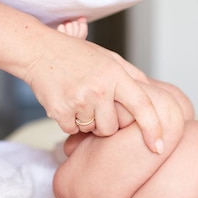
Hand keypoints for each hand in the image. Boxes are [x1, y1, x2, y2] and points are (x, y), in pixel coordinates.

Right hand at [24, 32, 164, 152]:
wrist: (39, 50)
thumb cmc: (77, 55)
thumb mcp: (110, 58)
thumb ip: (132, 76)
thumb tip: (154, 94)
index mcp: (115, 75)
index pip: (142, 106)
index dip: (153, 128)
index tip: (158, 146)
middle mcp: (99, 88)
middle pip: (112, 127)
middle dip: (106, 123)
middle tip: (95, 103)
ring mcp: (79, 100)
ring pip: (92, 130)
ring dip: (87, 122)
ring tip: (80, 99)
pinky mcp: (59, 110)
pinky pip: (71, 131)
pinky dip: (70, 122)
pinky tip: (66, 102)